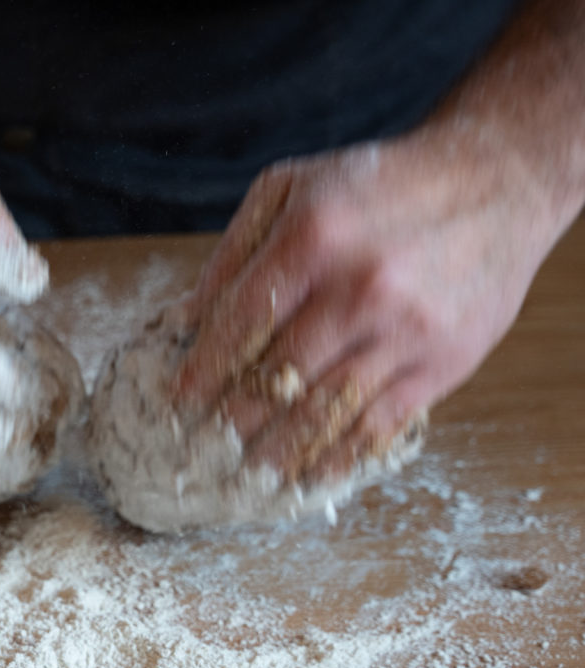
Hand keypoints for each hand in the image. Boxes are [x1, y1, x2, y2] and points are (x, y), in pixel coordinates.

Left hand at [172, 125, 562, 484]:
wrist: (498, 180)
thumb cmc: (379, 186)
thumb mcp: (293, 187)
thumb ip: (234, 253)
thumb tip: (182, 320)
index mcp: (314, 238)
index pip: (241, 322)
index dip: (204, 370)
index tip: (180, 402)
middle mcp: (360, 286)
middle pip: (278, 375)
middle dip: (233, 420)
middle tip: (204, 449)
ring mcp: (406, 329)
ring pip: (325, 410)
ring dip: (279, 451)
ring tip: (246, 475)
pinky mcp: (444, 361)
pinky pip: (380, 424)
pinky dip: (340, 457)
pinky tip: (310, 475)